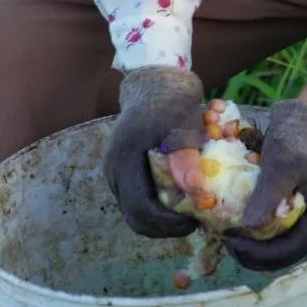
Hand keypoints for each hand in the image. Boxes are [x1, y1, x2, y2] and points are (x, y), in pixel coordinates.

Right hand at [105, 66, 206, 236]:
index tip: (192, 222)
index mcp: (124, 159)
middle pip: (133, 216)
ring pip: (133, 210)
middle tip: (193, 224)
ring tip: (188, 214)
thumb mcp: (183, 124)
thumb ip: (185, 157)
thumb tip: (193, 190)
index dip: (165, 223)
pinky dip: (155, 206)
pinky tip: (177, 200)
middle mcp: (113, 169)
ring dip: (159, 219)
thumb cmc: (171, 100)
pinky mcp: (122, 168)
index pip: (139, 208)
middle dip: (163, 227)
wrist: (154, 79)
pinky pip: (136, 198)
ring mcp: (115, 169)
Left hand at [224, 97, 306, 272]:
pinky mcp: (305, 198)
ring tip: (233, 234)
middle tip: (228, 244)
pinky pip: (283, 221)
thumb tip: (249, 228)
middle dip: (258, 252)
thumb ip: (268, 197)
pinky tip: (243, 219)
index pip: (291, 250)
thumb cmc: (303, 134)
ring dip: (259, 241)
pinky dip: (264, 224)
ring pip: (285, 238)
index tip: (232, 243)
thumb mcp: (283, 163)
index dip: (260, 253)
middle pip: (288, 249)